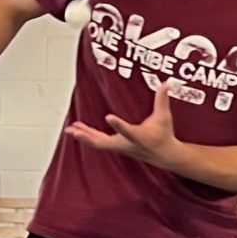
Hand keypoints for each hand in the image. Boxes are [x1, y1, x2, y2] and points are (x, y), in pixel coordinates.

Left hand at [65, 80, 180, 167]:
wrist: (164, 155)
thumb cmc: (163, 135)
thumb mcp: (164, 117)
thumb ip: (162, 99)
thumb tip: (166, 83)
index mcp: (139, 136)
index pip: (127, 131)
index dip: (118, 125)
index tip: (108, 116)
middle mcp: (127, 143)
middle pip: (105, 143)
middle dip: (89, 137)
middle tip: (76, 130)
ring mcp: (120, 146)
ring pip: (98, 144)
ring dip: (84, 136)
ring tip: (70, 129)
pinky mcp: (116, 146)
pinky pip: (98, 143)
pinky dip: (87, 137)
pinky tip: (77, 131)